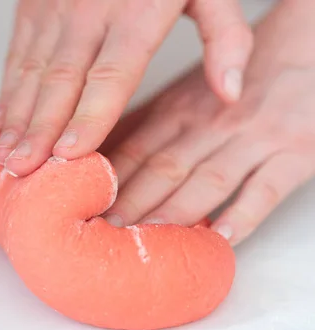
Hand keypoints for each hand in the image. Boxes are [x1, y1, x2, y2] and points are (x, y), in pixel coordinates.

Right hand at [0, 0, 252, 177]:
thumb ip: (225, 38)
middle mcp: (89, 11)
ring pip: (31, 72)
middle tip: (24, 170)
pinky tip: (0, 122)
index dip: (89, 117)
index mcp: (137, 12)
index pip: (111, 75)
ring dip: (18, 118)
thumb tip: (229, 93)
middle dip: (41, 130)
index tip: (71, 154)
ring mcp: (54, 7)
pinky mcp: (32, 4)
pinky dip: (7, 91)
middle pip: (61, 81)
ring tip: (7, 157)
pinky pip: (16, 54)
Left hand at [103, 0, 314, 245]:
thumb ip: (144, 125)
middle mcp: (208, 125)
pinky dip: (242, 214)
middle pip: (163, 169)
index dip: (106, 183)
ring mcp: (252, 139)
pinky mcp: (295, 152)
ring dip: (174, 212)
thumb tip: (95, 155)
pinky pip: (266, 189)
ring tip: (147, 241)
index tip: (81, 210)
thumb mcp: (182, 94)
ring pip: (207, 181)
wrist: (305, 46)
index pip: (134, 150)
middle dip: (130, 204)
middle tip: (102, 235)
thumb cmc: (233, 79)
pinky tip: (218, 237)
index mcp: (177, 111)